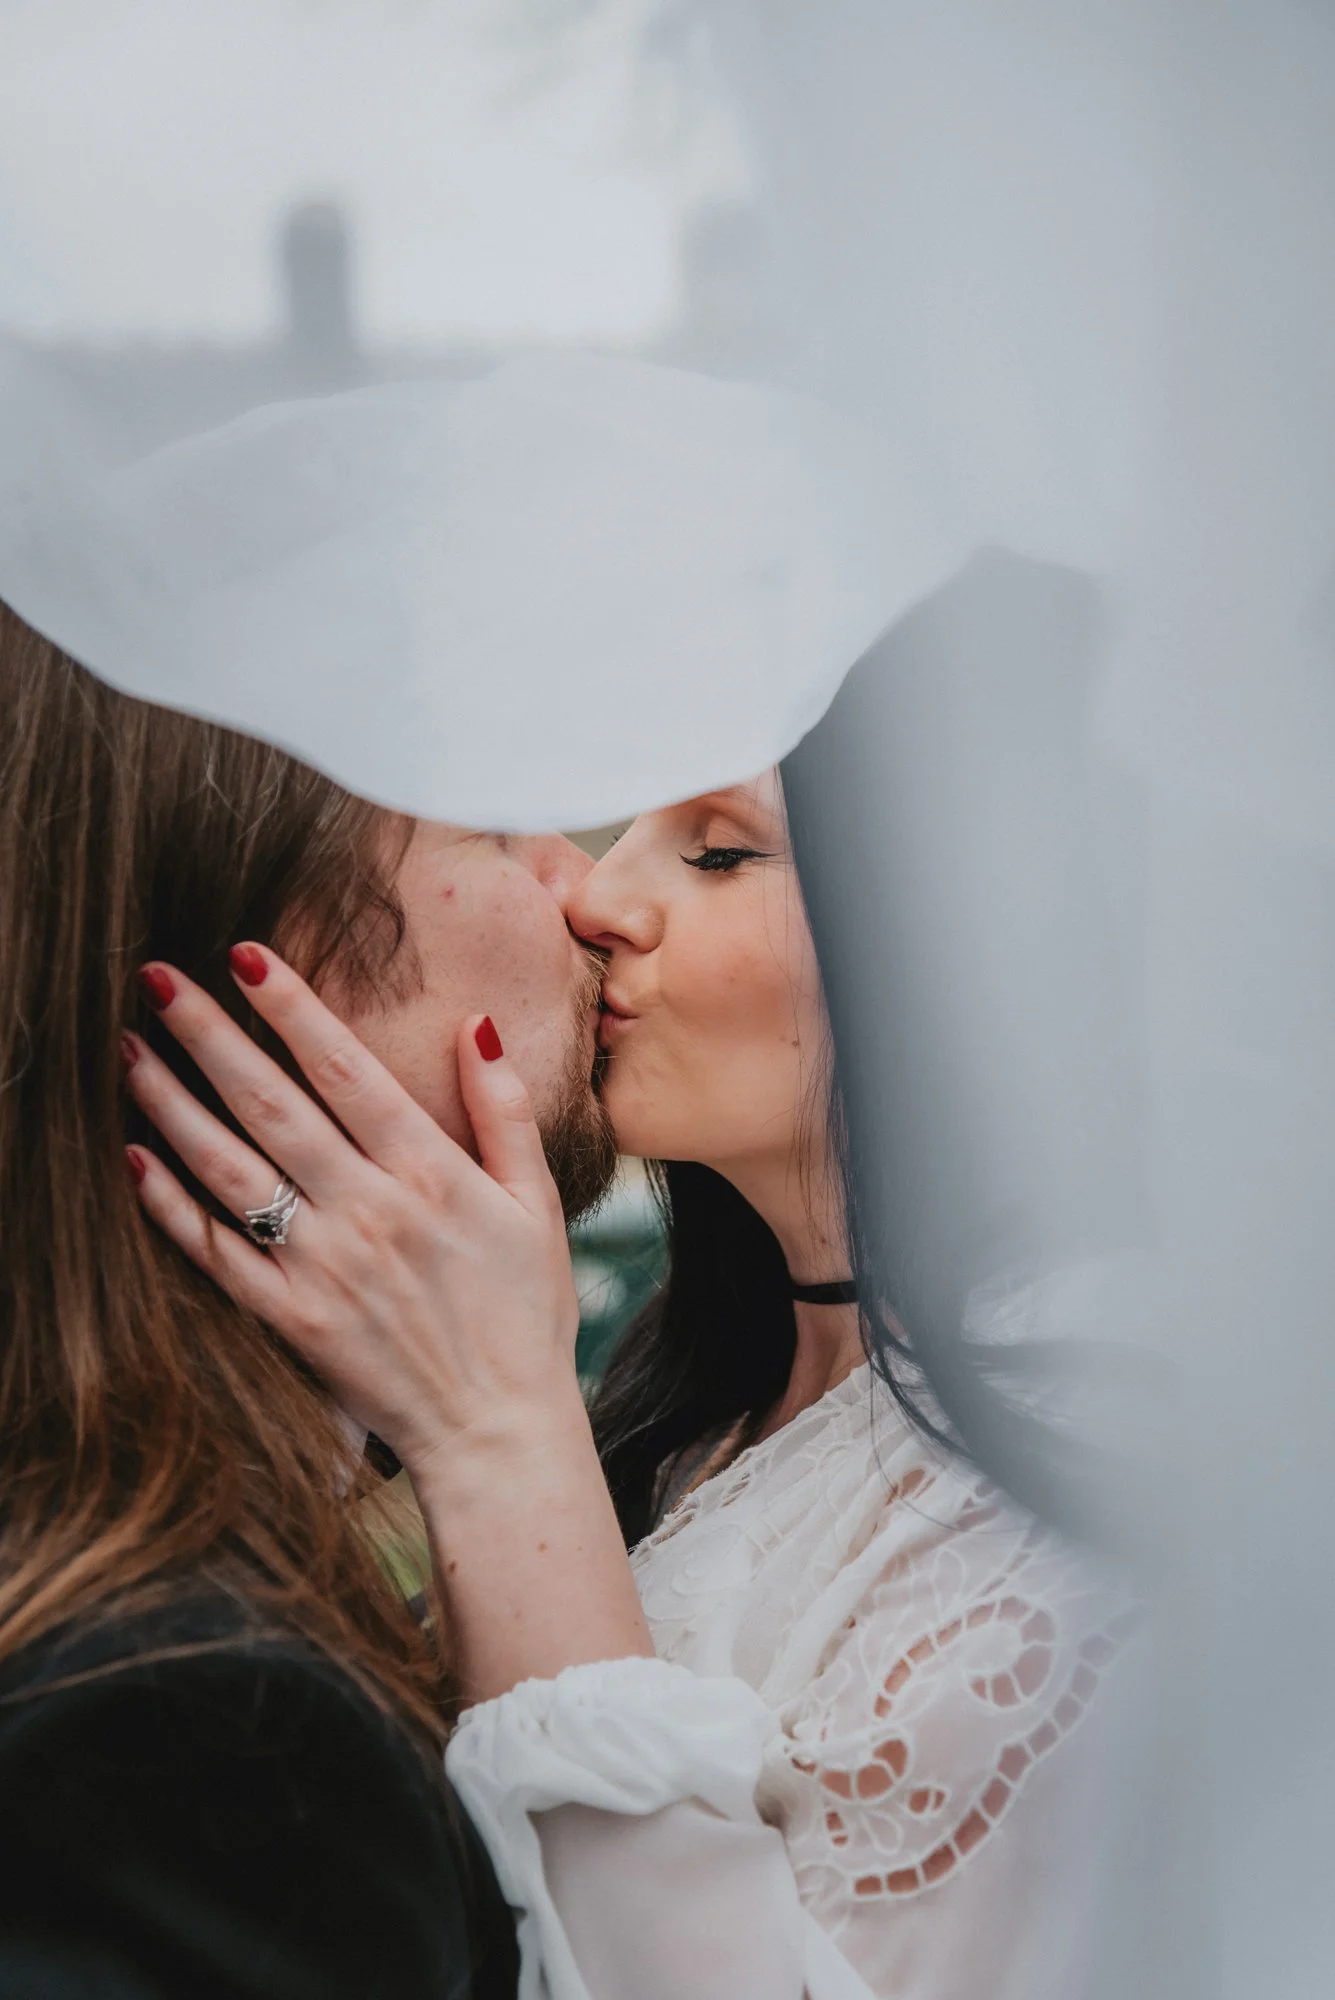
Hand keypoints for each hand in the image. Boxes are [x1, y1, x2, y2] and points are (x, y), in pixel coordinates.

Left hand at [125, 946, 583, 1485]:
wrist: (499, 1433)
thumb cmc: (526, 1315)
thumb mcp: (537, 1204)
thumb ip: (506, 1110)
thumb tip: (474, 1023)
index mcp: (431, 1174)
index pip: (346, 1069)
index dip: (291, 1006)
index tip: (243, 952)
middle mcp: (370, 1211)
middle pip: (273, 1105)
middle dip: (210, 1036)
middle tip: (156, 979)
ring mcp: (324, 1267)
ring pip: (231, 1170)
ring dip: (173, 1106)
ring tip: (128, 1051)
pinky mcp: (291, 1319)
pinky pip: (218, 1254)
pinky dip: (172, 1207)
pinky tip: (135, 1159)